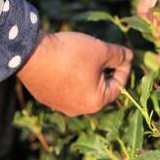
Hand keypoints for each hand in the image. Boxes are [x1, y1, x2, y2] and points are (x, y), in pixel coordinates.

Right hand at [17, 31, 132, 116]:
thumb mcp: (101, 50)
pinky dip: (71, 76)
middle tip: (104, 54)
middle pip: (100, 89)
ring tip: (85, 56)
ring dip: (87, 73)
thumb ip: (120, 55)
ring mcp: (59, 106)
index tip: (122, 54)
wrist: (30, 53)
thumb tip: (130, 57)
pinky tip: (67, 61)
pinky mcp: (46, 98)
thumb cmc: (71, 53)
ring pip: (82, 88)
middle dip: (104, 71)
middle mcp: (78, 110)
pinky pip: (65, 87)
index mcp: (95, 102)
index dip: (123, 68)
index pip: (118, 86)